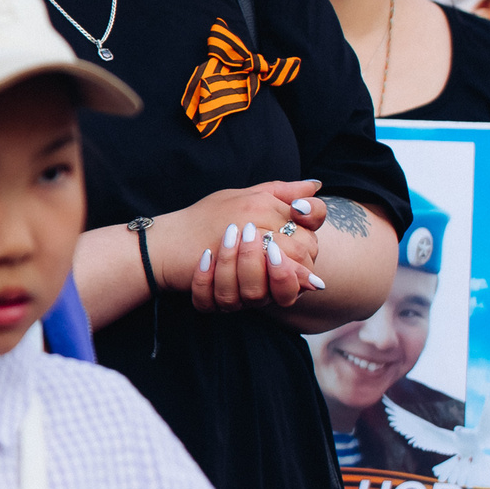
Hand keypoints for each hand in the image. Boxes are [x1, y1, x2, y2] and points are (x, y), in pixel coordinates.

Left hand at [156, 182, 325, 313]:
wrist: (175, 234)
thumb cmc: (225, 216)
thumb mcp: (256, 200)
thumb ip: (285, 196)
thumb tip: (314, 186)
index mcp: (282, 266)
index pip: (304, 275)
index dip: (296, 267)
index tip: (278, 244)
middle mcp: (264, 286)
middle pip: (280, 291)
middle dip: (268, 262)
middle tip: (251, 233)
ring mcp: (237, 297)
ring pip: (249, 296)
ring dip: (238, 266)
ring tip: (227, 237)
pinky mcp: (209, 301)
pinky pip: (210, 303)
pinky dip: (206, 281)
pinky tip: (205, 257)